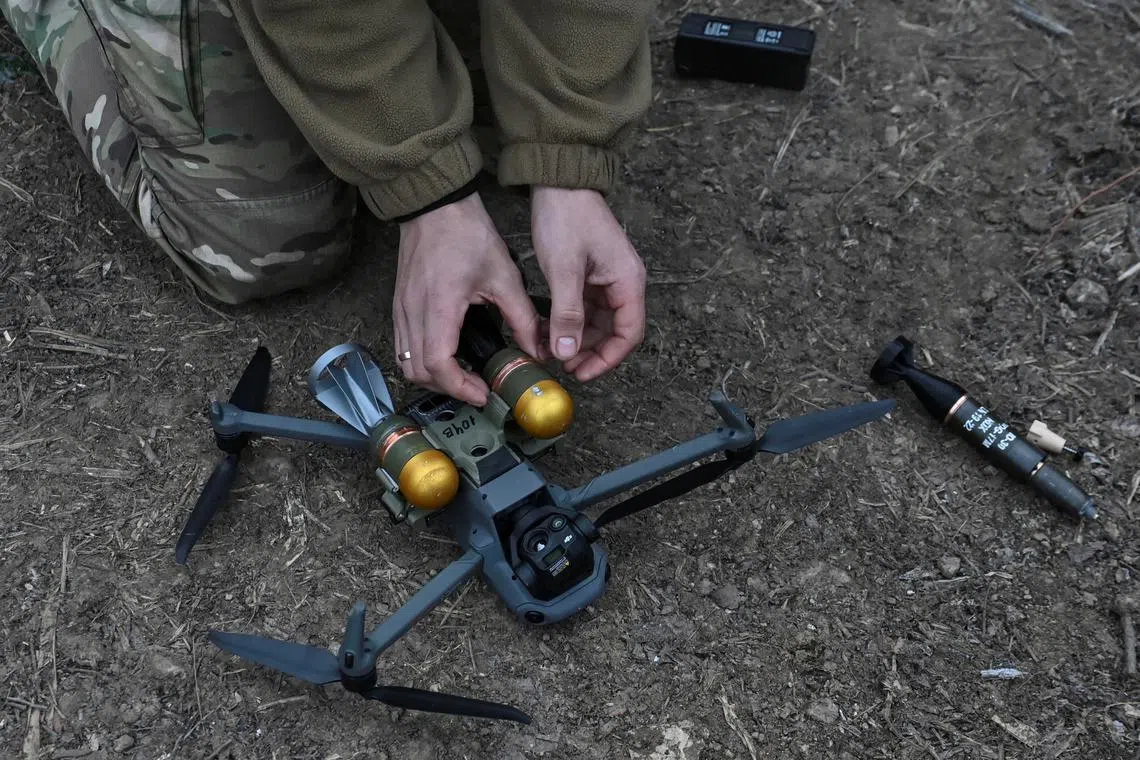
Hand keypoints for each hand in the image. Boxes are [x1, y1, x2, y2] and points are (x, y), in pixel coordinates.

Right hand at [393, 192, 542, 405]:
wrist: (436, 205)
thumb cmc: (466, 232)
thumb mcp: (504, 276)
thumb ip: (522, 317)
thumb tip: (536, 349)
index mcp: (439, 306)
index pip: (438, 364)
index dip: (460, 387)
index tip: (482, 392)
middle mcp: (413, 311)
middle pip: (417, 371)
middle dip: (447, 388)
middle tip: (477, 387)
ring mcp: (401, 308)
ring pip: (405, 361)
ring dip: (432, 376)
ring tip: (463, 375)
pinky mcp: (399, 304)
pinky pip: (402, 344)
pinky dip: (421, 359)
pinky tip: (448, 354)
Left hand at [530, 186, 645, 381]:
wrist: (558, 182)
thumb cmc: (566, 217)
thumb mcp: (564, 270)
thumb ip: (568, 314)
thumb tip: (567, 351)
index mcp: (628, 281)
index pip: (629, 334)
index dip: (608, 359)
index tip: (583, 372)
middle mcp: (623, 283)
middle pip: (615, 332)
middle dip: (591, 352)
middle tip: (564, 365)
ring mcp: (607, 279)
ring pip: (598, 322)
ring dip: (578, 339)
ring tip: (553, 350)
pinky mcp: (591, 275)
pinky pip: (585, 308)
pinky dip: (569, 322)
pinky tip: (549, 330)